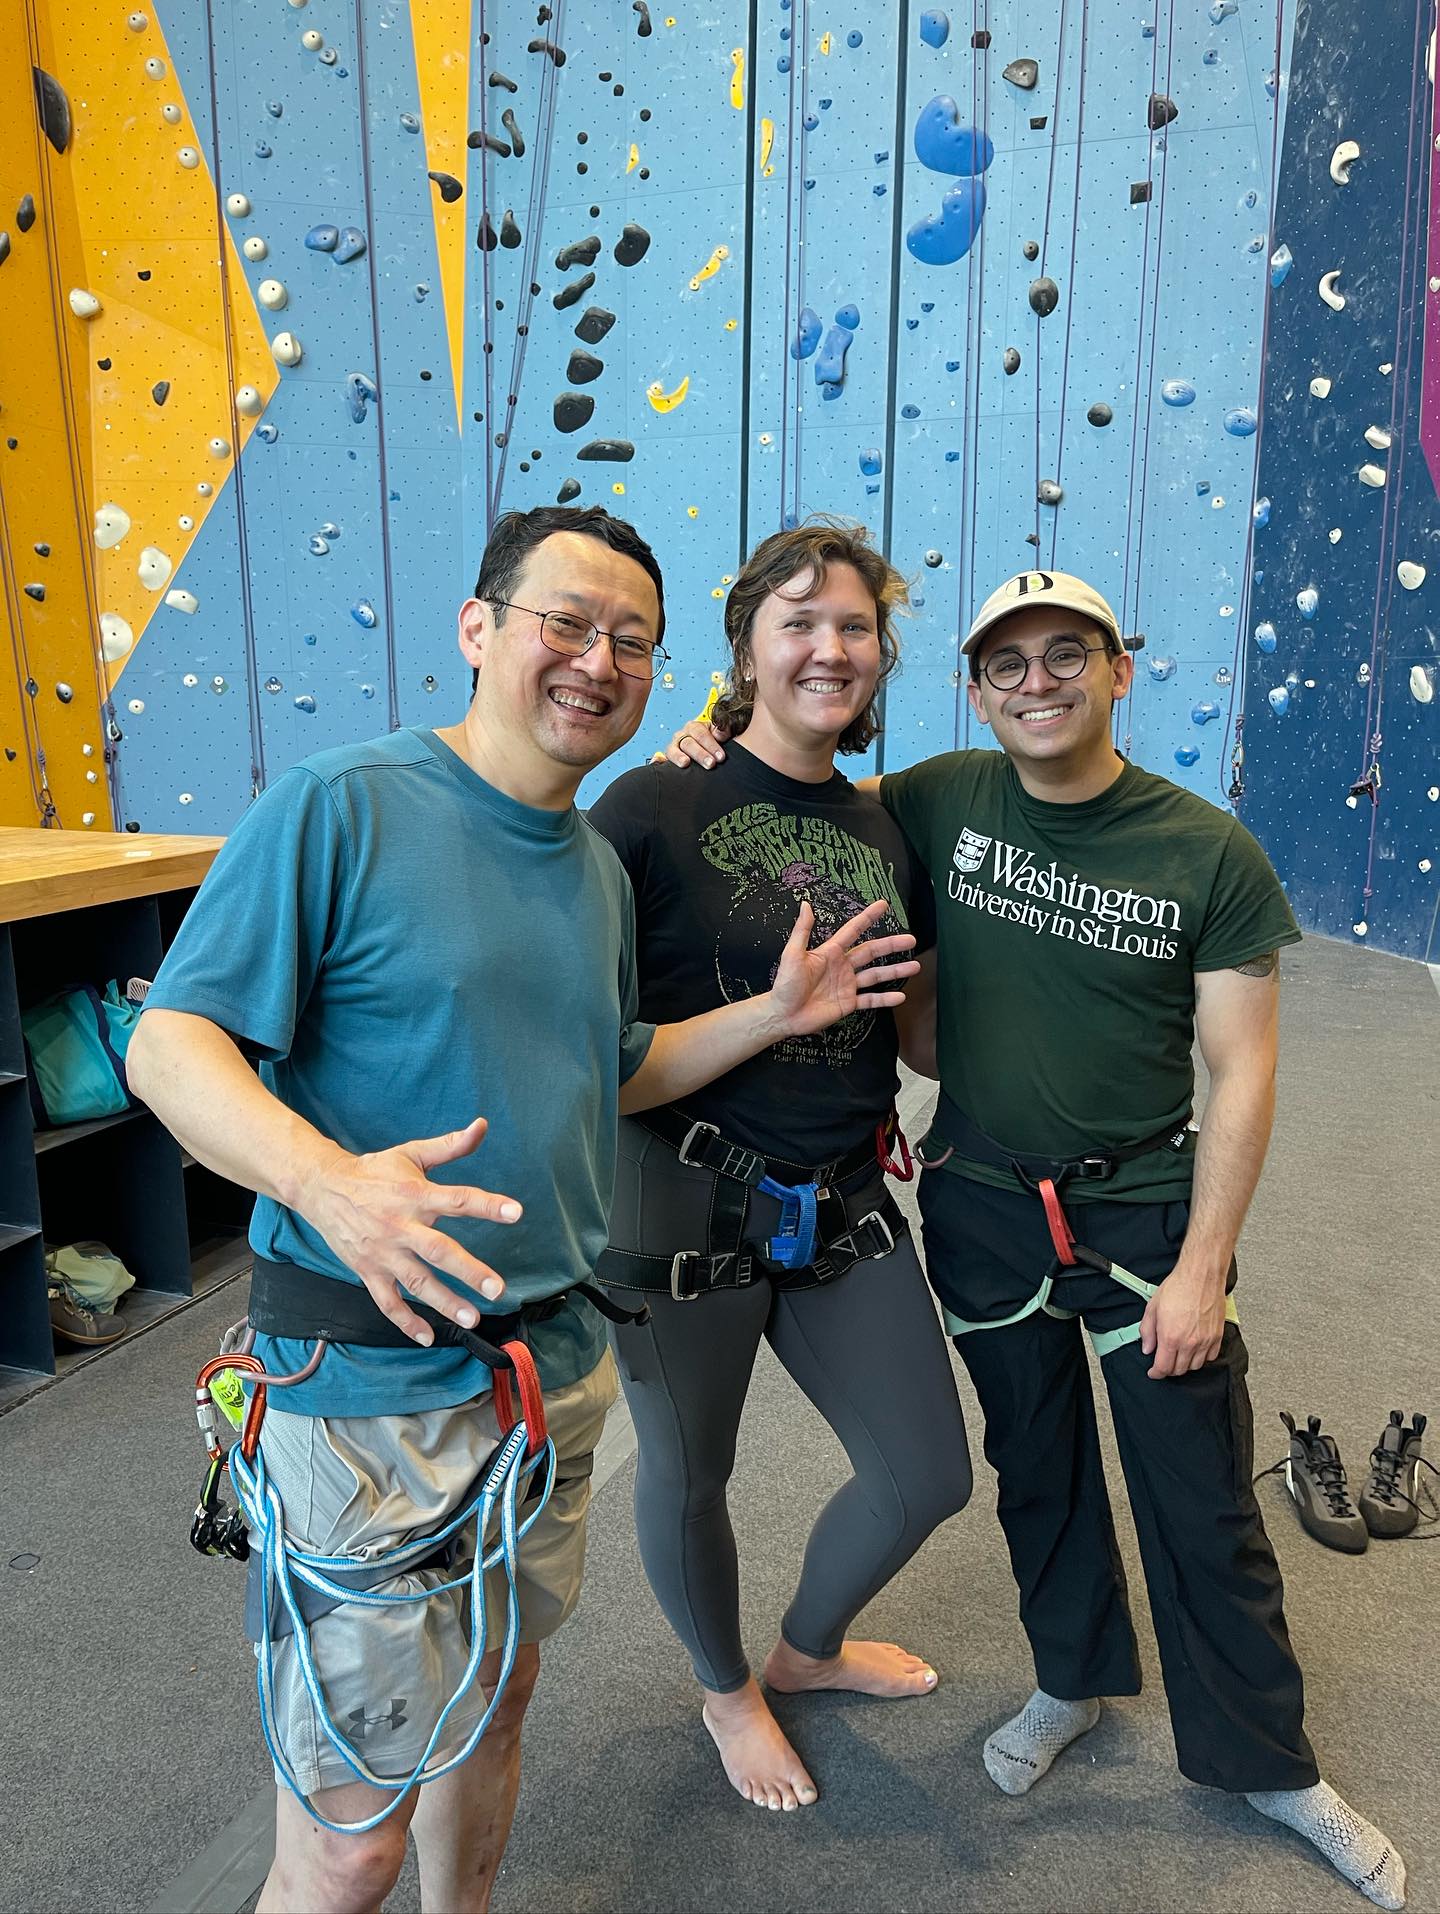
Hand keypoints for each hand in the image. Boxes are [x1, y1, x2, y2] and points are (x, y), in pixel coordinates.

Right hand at [296, 1116, 520, 1345]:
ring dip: (444, 1302)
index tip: (516, 1212)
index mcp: (415, 1194)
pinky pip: (387, 1302)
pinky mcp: (367, 1271)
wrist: (322, 1187)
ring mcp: (383, 1252)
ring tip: (471, 1318)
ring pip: (416, 1282)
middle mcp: (400, 1225)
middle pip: (438, 1251)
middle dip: (469, 1271)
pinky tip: (428, 1337)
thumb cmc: (374, 1171)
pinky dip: (406, 1321)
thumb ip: (450, 1145)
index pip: (457, 1199)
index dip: (487, 1205)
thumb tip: (482, 1125)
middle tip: (497, 1288)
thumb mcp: (411, 1153)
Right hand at [661, 717, 728, 767]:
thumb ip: (724, 729)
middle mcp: (683, 736)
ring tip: (685, 763)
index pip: (701, 733)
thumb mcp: (724, 734)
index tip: (720, 756)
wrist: (711, 757)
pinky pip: (659, 759)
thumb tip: (721, 732)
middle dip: (700, 754)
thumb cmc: (717, 745)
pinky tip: (657, 763)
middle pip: (688, 743)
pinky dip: (657, 761)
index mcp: (695, 728)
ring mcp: (674, 748)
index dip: (711, 745)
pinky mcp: (667, 759)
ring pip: (673, 750)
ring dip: (679, 757)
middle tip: (710, 763)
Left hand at [767, 900, 918, 1039]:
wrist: (783, 1014)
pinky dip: (884, 999)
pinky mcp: (848, 1003)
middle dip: (891, 945)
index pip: (853, 930)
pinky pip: (870, 1000)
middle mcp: (843, 966)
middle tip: (911, 939)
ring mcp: (847, 985)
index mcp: (831, 952)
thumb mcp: (792, 954)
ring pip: (876, 975)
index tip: (883, 905)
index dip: (868, 917)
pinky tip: (899, 997)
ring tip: (915, 966)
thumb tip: (805, 904)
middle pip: (871, 952)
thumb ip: (802, 930)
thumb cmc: (785, 984)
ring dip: (895, 971)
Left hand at [1138, 1265, 1226, 1378]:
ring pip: (1195, 1366)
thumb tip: (1147, 1347)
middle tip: (1164, 1362)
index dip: (1156, 1373)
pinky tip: (1195, 1350)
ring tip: (1179, 1356)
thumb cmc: (1179, 1287)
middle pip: (1179, 1370)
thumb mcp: (1152, 1308)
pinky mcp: (1217, 1336)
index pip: (1163, 1368)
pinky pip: (1210, 1357)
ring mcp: (1205, 1341)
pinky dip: (1202, 1358)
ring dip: (1185, 1365)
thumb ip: (1147, 1331)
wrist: (1201, 1276)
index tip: (1153, 1372)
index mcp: (1170, 1337)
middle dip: (1169, 1369)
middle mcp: (1189, 1343)